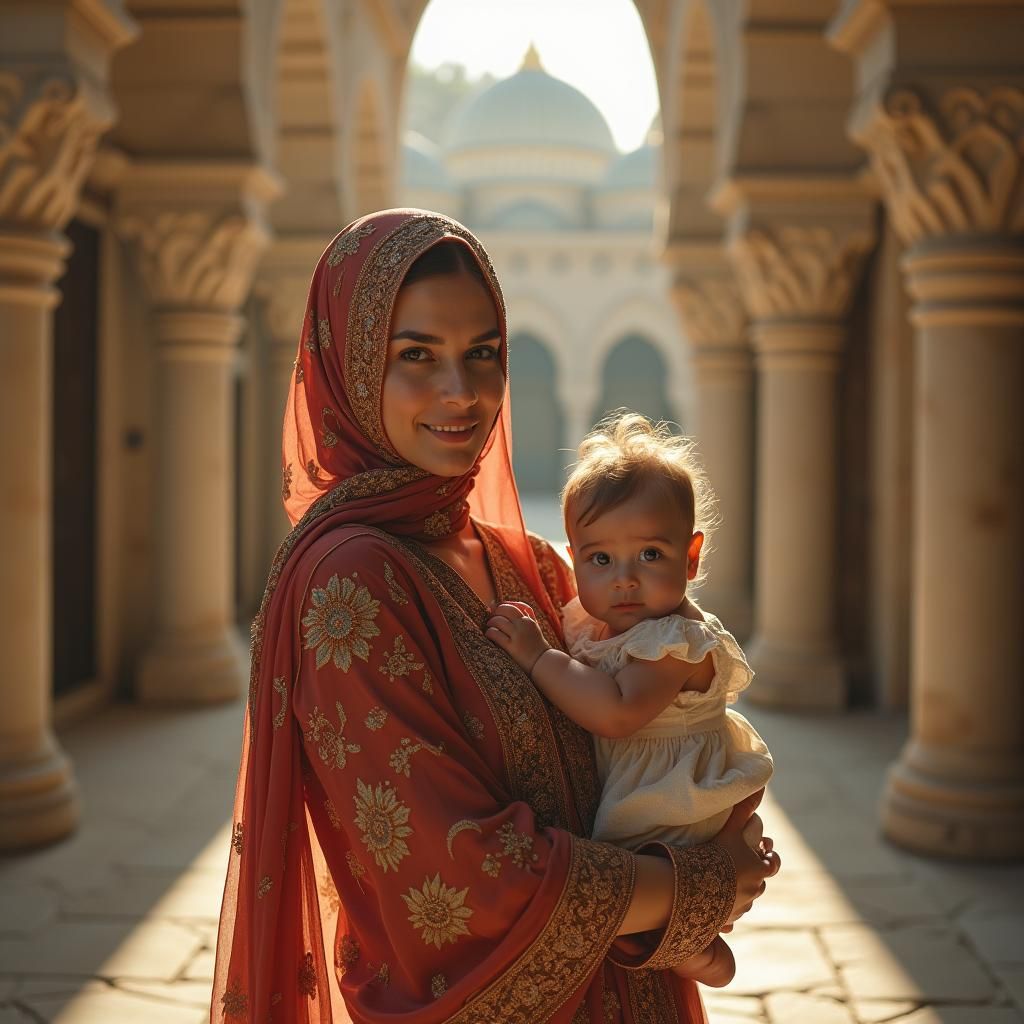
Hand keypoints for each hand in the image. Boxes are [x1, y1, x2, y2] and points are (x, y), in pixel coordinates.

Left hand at [486, 602, 549, 673]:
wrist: (543, 663)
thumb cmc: (537, 646)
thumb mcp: (534, 628)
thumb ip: (527, 617)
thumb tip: (515, 605)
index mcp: (528, 620)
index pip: (513, 606)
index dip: (502, 606)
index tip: (495, 609)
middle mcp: (523, 625)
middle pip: (505, 610)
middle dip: (495, 612)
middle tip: (490, 617)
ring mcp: (518, 635)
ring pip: (498, 621)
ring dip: (490, 622)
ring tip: (489, 626)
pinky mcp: (512, 647)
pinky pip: (496, 634)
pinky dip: (490, 632)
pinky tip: (489, 635)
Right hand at [713, 789, 780, 926]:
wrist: (695, 886)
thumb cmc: (716, 855)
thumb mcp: (731, 829)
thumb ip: (744, 809)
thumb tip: (760, 786)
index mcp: (760, 870)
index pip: (773, 864)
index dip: (769, 856)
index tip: (763, 851)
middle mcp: (754, 890)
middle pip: (760, 883)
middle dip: (753, 875)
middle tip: (739, 865)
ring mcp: (741, 907)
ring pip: (746, 900)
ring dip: (740, 892)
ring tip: (725, 883)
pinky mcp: (726, 920)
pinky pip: (729, 917)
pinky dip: (726, 910)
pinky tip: (714, 905)